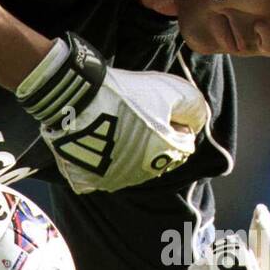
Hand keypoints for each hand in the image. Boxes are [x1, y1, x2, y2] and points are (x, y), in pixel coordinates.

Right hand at [16, 33, 209, 193]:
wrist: (74, 98)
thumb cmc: (125, 93)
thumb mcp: (172, 89)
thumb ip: (194, 108)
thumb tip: (195, 123)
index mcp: (166, 155)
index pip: (185, 144)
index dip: (175, 122)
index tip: (158, 108)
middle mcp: (142, 173)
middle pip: (157, 157)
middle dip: (154, 140)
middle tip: (135, 114)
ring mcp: (113, 179)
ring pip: (130, 166)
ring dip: (129, 150)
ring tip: (113, 123)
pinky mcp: (88, 179)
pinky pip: (100, 172)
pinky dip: (101, 159)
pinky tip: (95, 139)